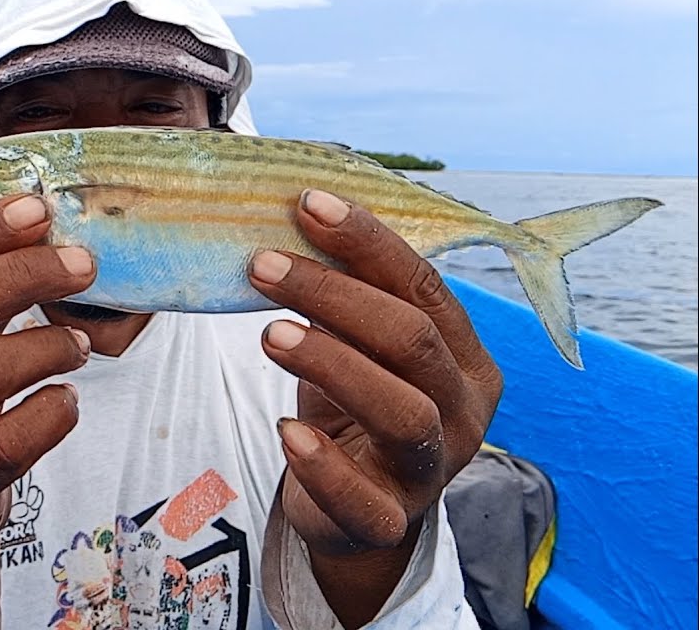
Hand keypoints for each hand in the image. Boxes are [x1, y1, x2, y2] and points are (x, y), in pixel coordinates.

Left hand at [248, 189, 502, 624]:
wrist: (360, 514)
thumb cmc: (357, 409)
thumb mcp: (359, 349)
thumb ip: (345, 296)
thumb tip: (292, 217)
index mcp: (462, 355)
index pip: (422, 285)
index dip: (367, 241)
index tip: (306, 204)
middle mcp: (461, 409)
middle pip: (412, 340)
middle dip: (334, 293)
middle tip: (262, 265)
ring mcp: (430, 468)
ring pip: (401, 411)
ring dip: (333, 365)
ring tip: (270, 336)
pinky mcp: (389, 520)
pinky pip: (365, 499)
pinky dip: (325, 465)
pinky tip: (288, 434)